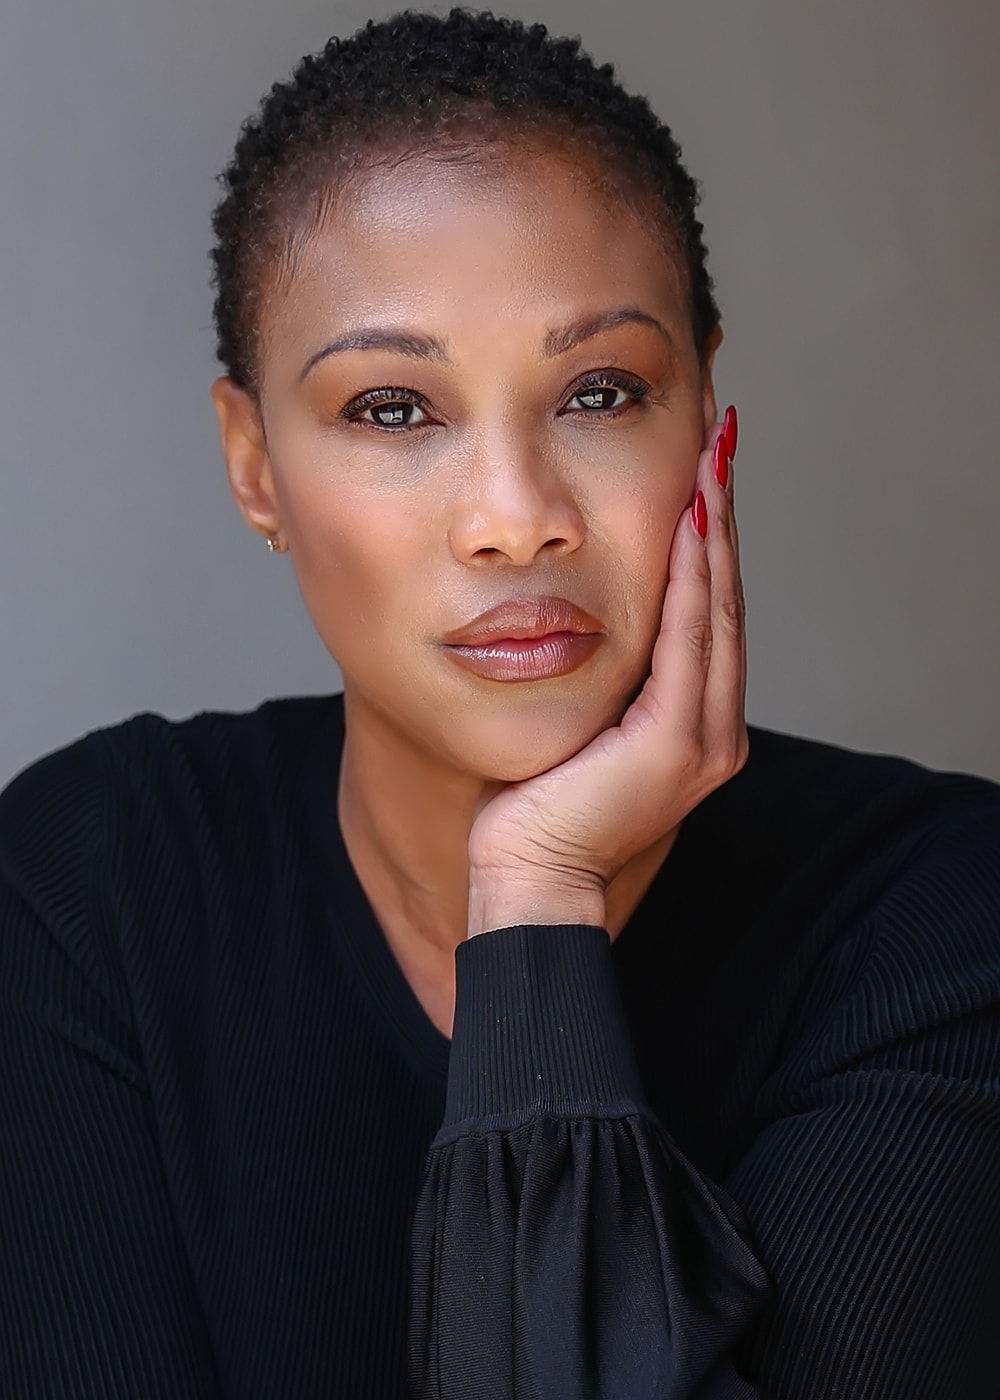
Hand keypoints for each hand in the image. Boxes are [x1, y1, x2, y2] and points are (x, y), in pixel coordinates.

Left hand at [467, 414, 746, 935]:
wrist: (529, 879)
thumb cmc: (538, 807)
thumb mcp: (580, 725)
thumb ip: (602, 678)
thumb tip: (581, 621)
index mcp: (694, 724)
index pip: (708, 613)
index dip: (709, 541)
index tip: (701, 474)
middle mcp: (715, 727)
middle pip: (724, 599)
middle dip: (721, 517)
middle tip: (719, 441)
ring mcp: (705, 737)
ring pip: (718, 609)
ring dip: (716, 530)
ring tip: (713, 459)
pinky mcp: (678, 741)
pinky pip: (691, 640)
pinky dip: (695, 577)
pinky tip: (690, 521)